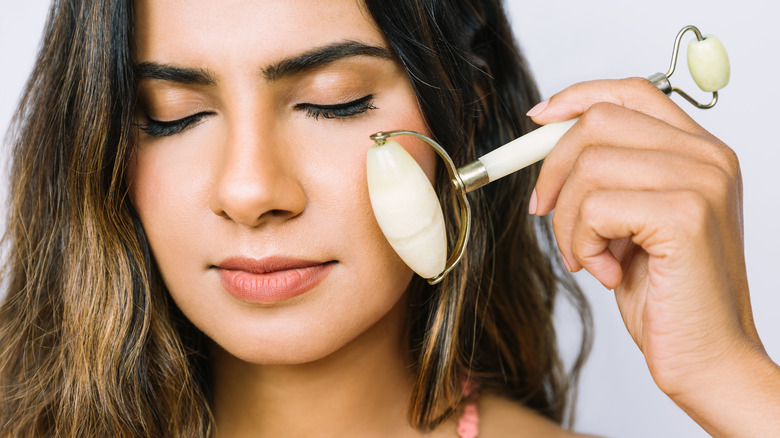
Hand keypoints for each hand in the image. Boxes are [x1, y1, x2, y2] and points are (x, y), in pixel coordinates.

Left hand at [528, 78, 779, 435]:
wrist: (708, 357)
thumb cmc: (667, 294)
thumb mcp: (629, 220)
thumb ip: (607, 175)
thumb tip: (548, 135)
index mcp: (699, 151)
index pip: (631, 91)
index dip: (576, 98)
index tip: (536, 121)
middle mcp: (708, 157)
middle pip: (598, 122)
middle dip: (552, 171)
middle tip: (545, 214)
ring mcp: (701, 181)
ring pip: (588, 167)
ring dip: (568, 221)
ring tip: (587, 258)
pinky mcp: (685, 215)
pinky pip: (595, 207)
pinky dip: (582, 244)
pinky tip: (607, 273)